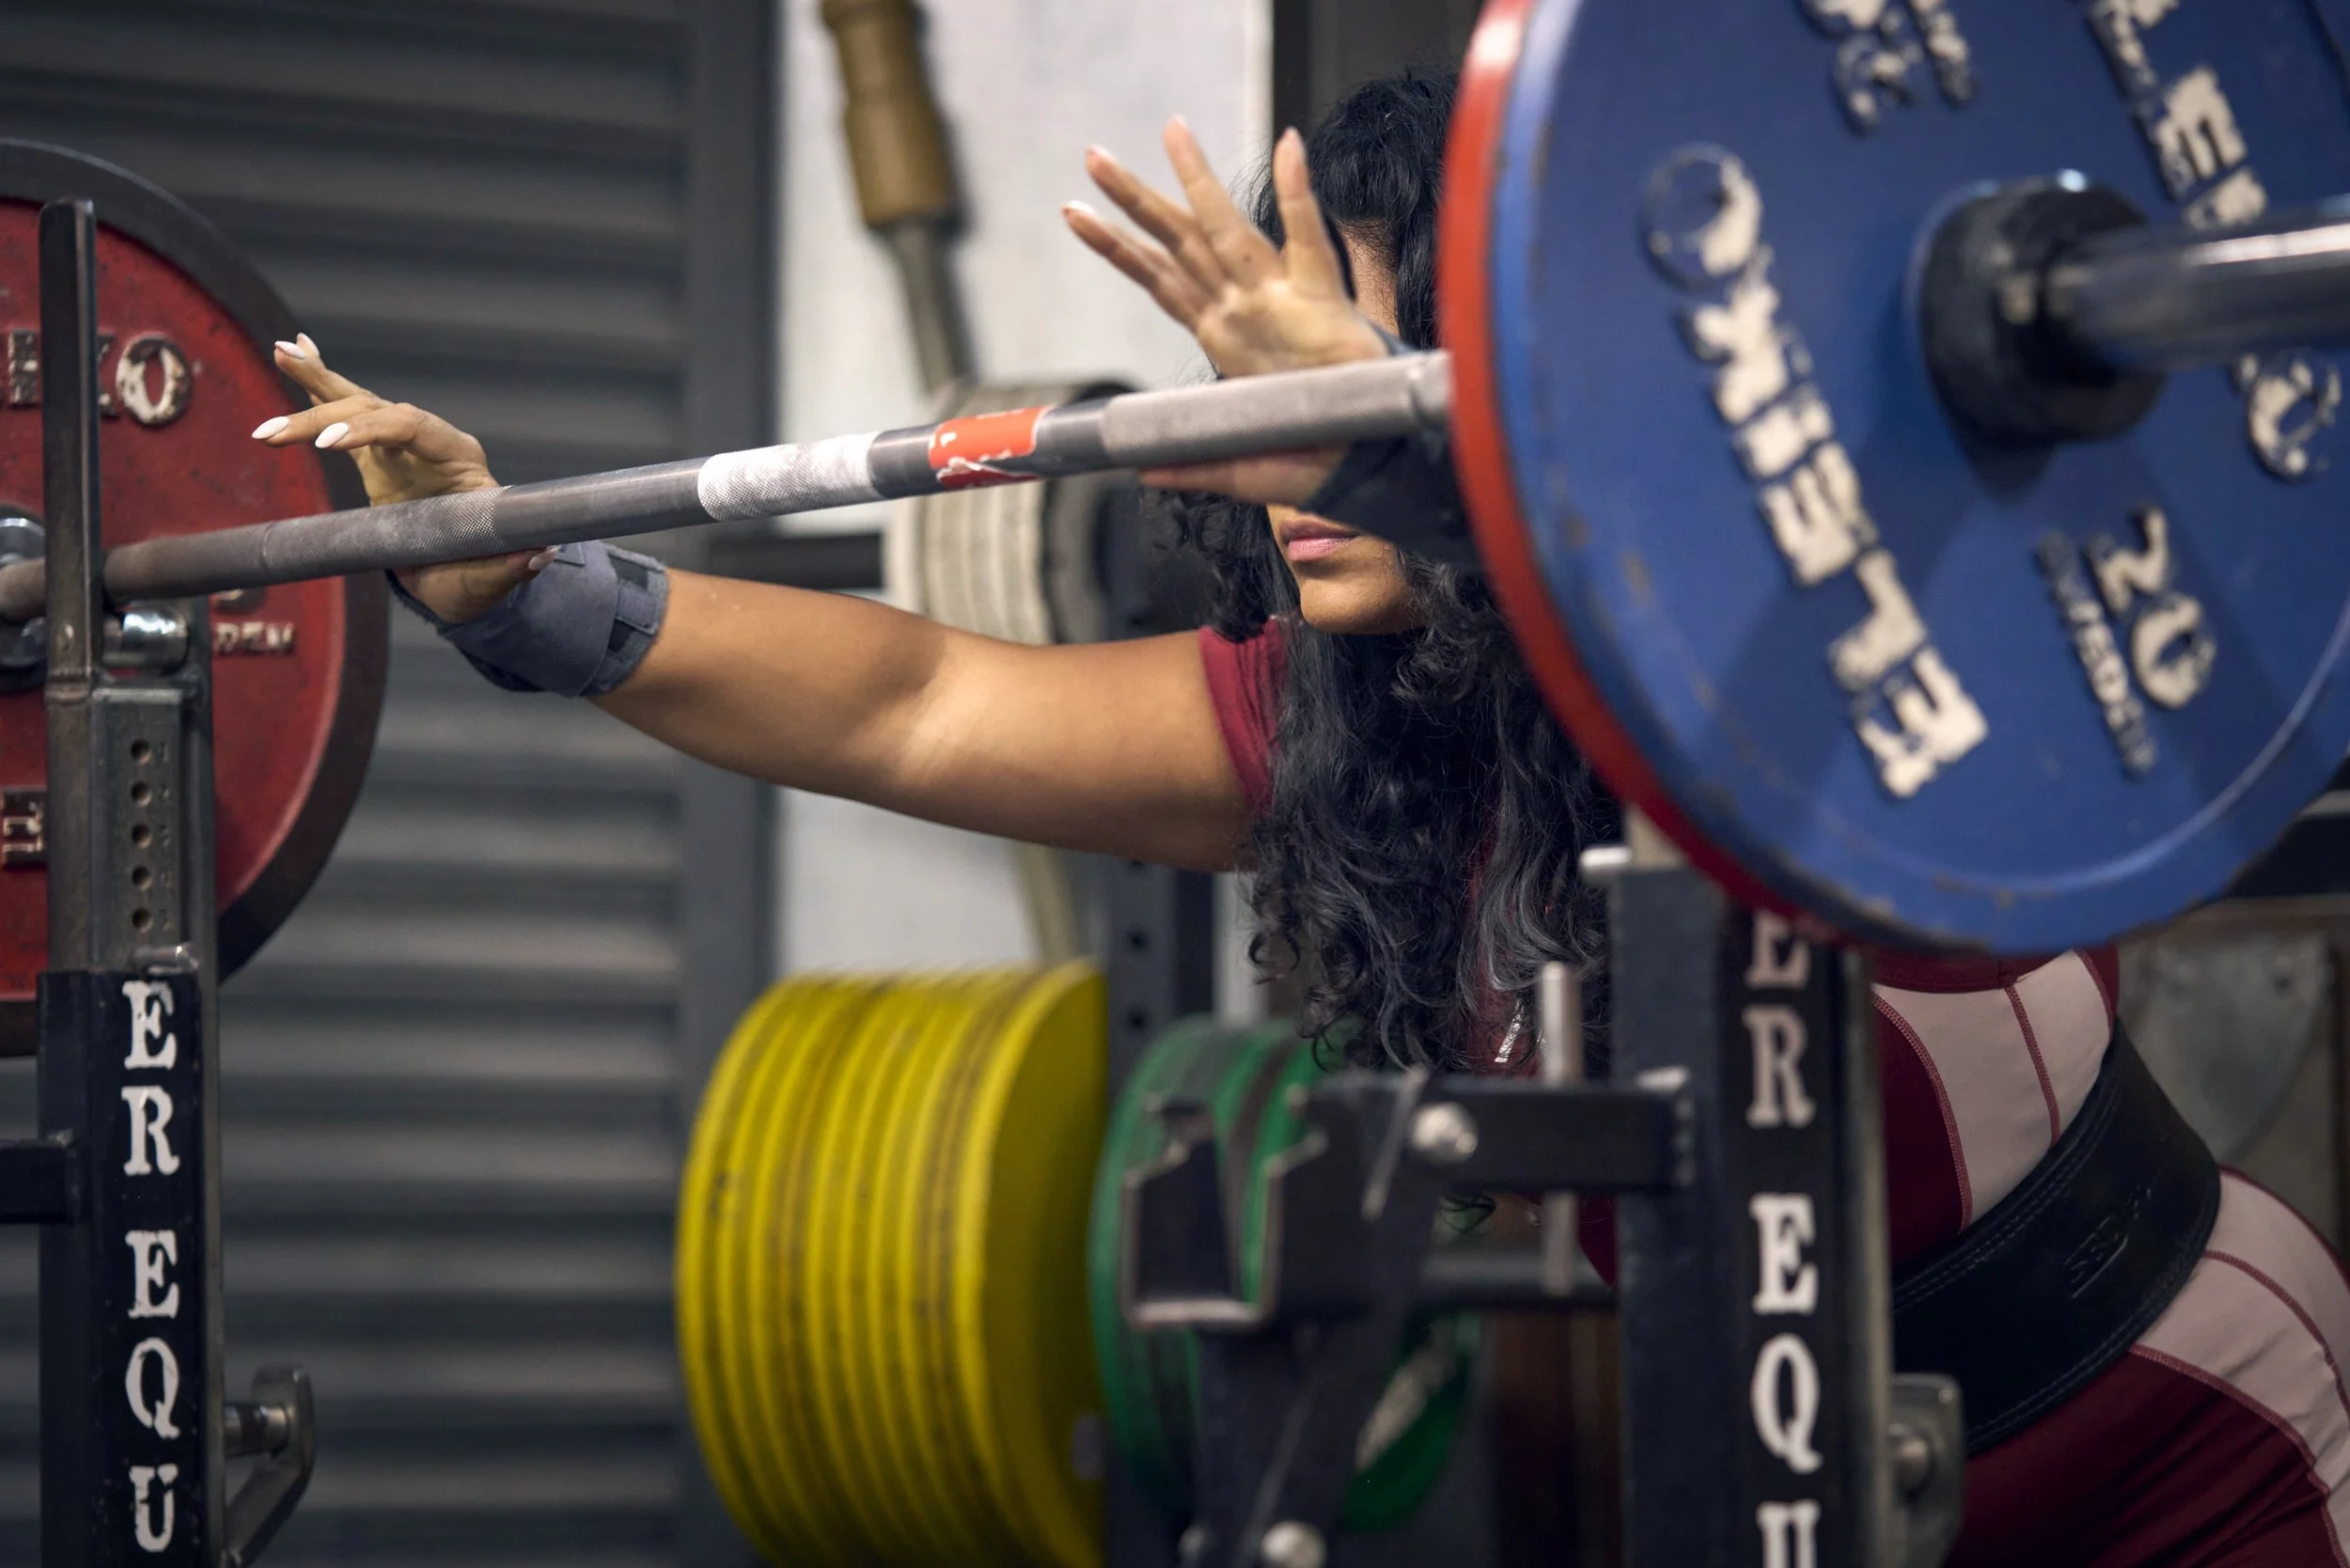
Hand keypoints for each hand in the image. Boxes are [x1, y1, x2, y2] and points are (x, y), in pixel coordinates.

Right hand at [252, 334, 539, 622]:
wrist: (464, 575)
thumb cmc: (476, 575)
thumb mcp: (490, 579)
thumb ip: (508, 568)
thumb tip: (537, 556)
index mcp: (461, 460)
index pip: (413, 427)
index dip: (372, 430)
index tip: (330, 444)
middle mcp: (431, 441)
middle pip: (375, 411)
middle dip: (322, 418)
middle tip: (271, 435)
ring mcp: (403, 444)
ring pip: (357, 401)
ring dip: (314, 382)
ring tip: (281, 353)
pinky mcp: (377, 452)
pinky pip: (345, 410)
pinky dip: (318, 382)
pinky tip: (291, 351)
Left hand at [1064, 121, 1385, 505]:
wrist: (1373, 455)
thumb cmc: (1314, 455)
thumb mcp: (1241, 470)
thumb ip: (1191, 465)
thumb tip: (1139, 470)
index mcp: (1222, 334)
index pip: (1161, 280)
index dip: (1120, 247)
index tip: (1076, 212)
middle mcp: (1244, 306)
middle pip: (1180, 242)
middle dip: (1135, 198)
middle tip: (1092, 156)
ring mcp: (1280, 300)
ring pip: (1226, 231)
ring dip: (1196, 182)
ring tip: (1169, 132)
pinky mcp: (1323, 300)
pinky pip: (1309, 239)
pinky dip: (1299, 193)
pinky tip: (1288, 147)